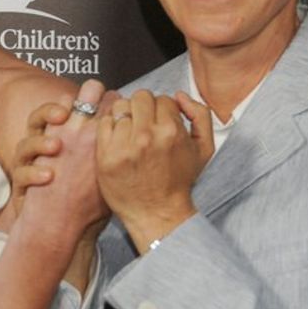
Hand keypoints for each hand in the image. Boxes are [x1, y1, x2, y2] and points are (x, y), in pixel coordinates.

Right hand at [11, 79, 110, 238]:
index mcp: (66, 139)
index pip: (67, 110)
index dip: (77, 103)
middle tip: (64, 114)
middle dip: (51, 110)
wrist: (60, 228)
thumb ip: (109, 146)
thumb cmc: (84, 199)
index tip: (95, 102)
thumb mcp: (100, 170)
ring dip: (40, 142)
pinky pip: (21, 173)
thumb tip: (134, 124)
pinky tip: (47, 177)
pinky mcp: (21, 183)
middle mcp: (45, 147)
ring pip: (26, 142)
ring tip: (56, 147)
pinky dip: (33, 173)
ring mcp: (31, 165)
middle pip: (43, 117)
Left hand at [96, 89, 213, 251]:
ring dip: (126, 116)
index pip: (162, 99)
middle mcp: (147, 136)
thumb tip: (179, 95)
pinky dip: (110, 126)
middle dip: (143, 108)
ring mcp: (124, 146)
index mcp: (171, 131)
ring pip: (120, 107)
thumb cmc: (180, 181)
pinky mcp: (106, 156)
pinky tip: (118, 140)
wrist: (157, 213)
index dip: (162, 110)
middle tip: (143, 124)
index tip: (159, 124)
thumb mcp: (204, 149)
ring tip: (130, 132)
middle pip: (140, 97)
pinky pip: (104, 123)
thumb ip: (200, 114)